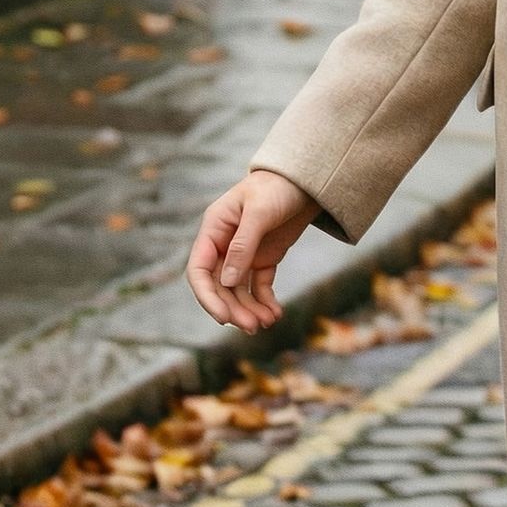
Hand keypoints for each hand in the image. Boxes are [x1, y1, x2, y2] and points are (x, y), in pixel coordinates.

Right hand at [187, 169, 322, 333]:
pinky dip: (264, 301)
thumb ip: (242, 245)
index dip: (207, 296)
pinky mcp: (264, 258)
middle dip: (233, 308)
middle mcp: (224, 245)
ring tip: (267, 322)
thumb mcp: (260, 212)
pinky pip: (258, 286)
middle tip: (253, 326)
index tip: (223, 318)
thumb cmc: (278, 187)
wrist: (308, 179)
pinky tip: (275, 314)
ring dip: (249, 309)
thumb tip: (226, 282)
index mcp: (214, 229)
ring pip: (238, 291)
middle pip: (220, 286)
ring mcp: (244, 253)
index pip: (199, 270)